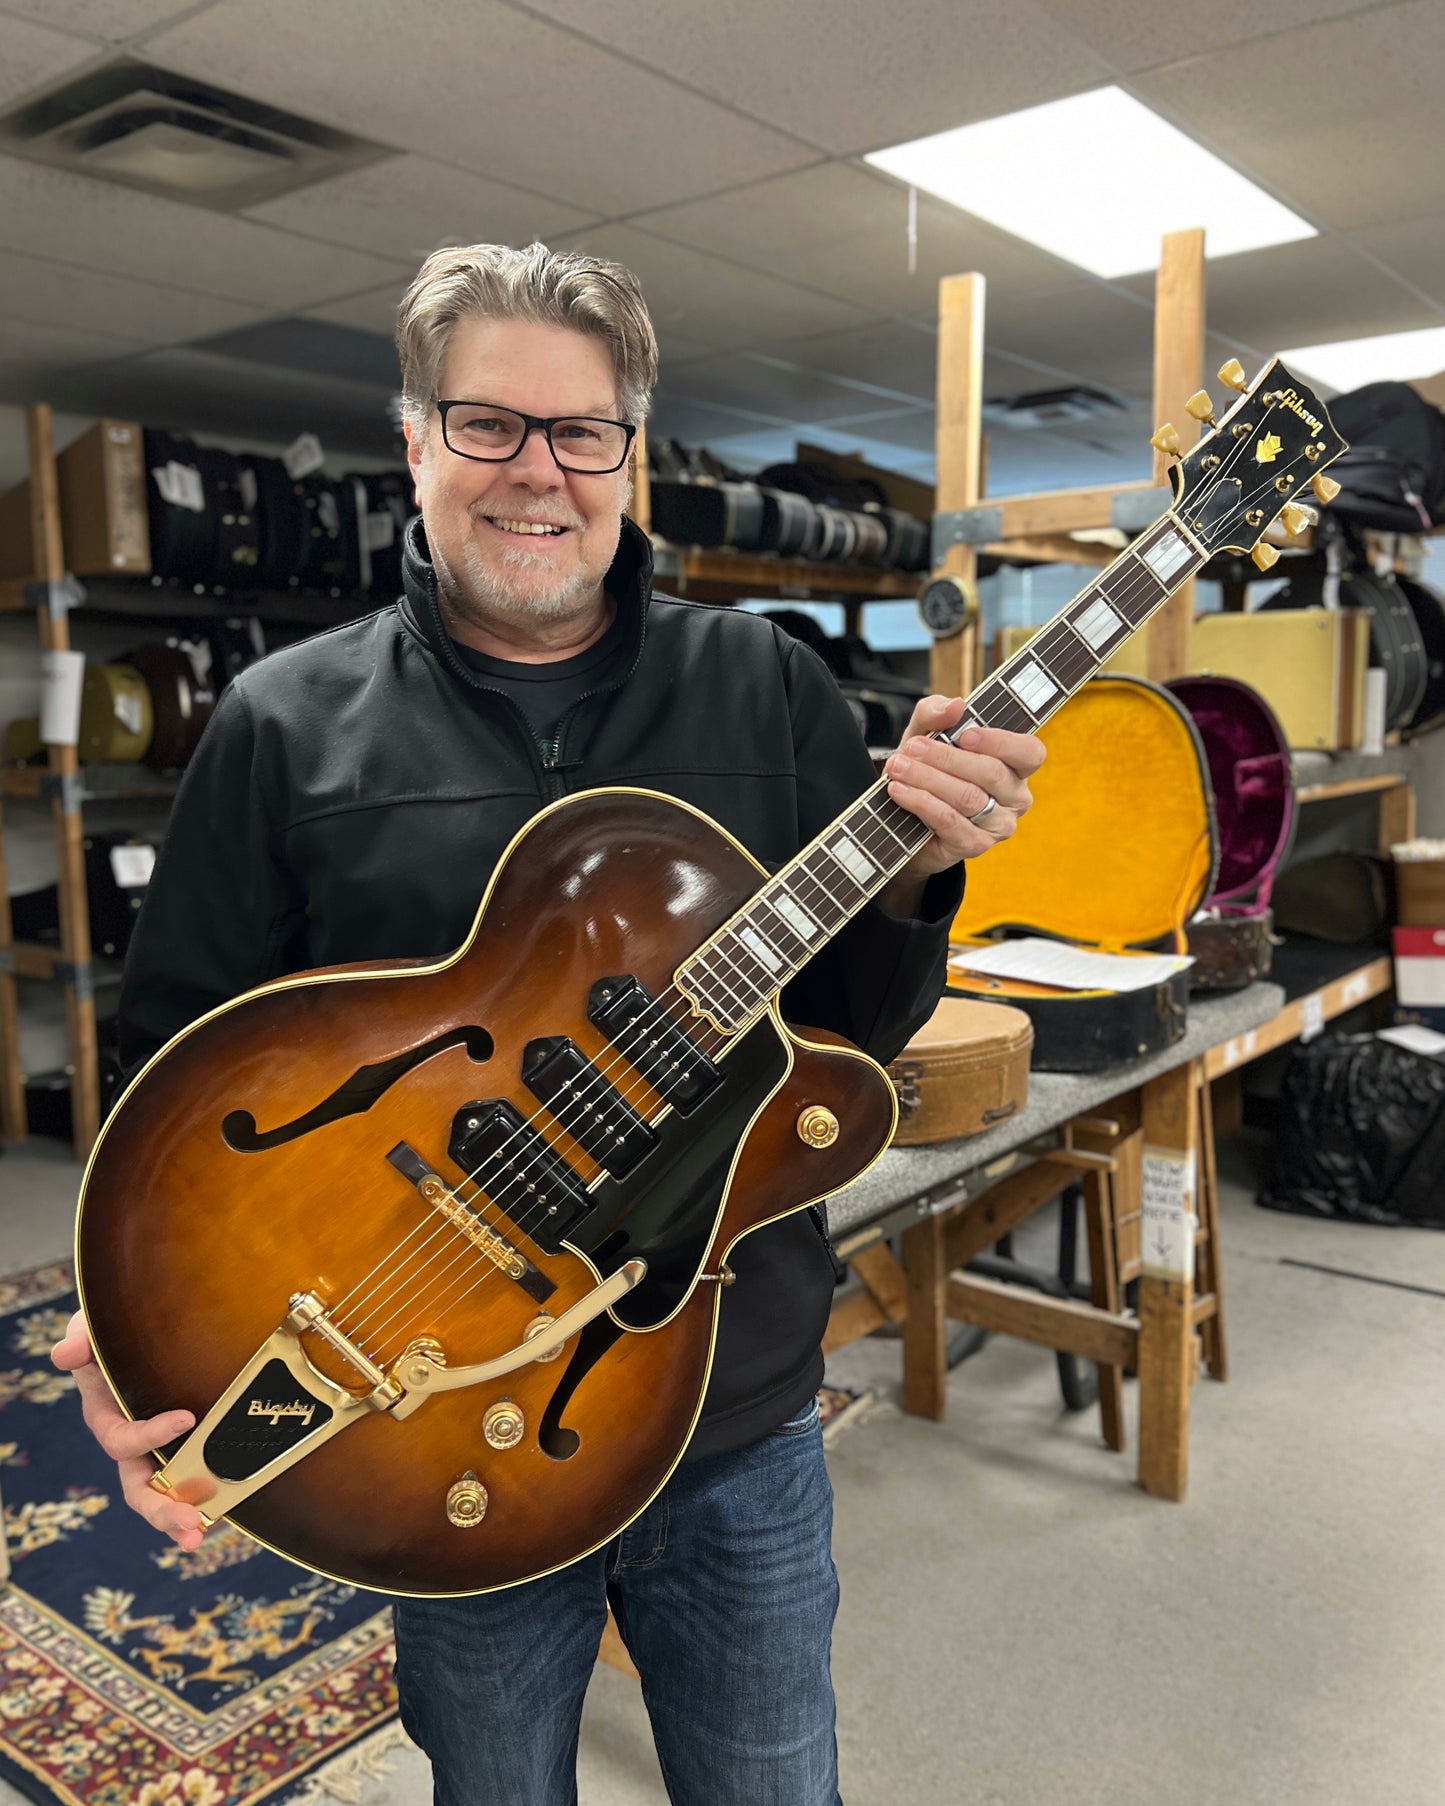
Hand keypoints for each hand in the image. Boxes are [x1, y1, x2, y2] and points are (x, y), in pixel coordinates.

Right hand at [52, 1310, 213, 1550]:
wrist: (147, 1332)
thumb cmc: (118, 1334)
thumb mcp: (97, 1330)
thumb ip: (81, 1339)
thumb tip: (64, 1354)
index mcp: (109, 1419)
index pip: (122, 1441)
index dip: (149, 1435)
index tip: (185, 1418)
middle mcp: (135, 1444)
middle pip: (140, 1489)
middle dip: (162, 1510)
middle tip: (189, 1524)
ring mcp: (162, 1450)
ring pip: (166, 1495)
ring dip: (182, 1518)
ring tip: (200, 1535)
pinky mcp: (191, 1446)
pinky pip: (197, 1478)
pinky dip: (209, 1498)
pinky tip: (229, 1510)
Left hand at [884, 695, 1045, 878]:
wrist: (906, 819)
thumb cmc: (928, 767)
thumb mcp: (926, 732)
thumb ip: (937, 712)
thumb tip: (955, 705)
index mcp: (1016, 766)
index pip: (1029, 752)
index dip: (1000, 742)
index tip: (965, 734)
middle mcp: (1015, 797)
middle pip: (992, 773)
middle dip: (947, 757)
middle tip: (913, 747)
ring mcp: (999, 825)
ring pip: (968, 797)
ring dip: (928, 778)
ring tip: (898, 767)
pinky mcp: (975, 845)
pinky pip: (949, 821)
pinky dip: (921, 803)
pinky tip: (899, 791)